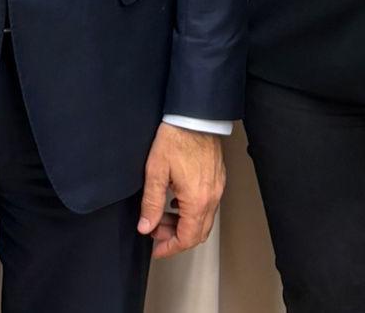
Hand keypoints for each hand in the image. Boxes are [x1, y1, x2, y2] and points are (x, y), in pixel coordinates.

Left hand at [137, 124, 225, 259]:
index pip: (187, 238)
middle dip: (176, 237)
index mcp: (197, 200)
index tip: (156, 249)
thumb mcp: (156, 171)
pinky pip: (208, 205)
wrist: (195, 115)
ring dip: (184, 224)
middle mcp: (212, 197)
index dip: (170, 248)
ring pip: (204, 219)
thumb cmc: (176, 138)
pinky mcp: (218, 178)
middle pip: (198, 233)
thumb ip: (151, 203)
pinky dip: (193, 211)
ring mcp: (217, 187)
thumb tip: (146, 227)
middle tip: (156, 231)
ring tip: (163, 216)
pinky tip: (177, 201)